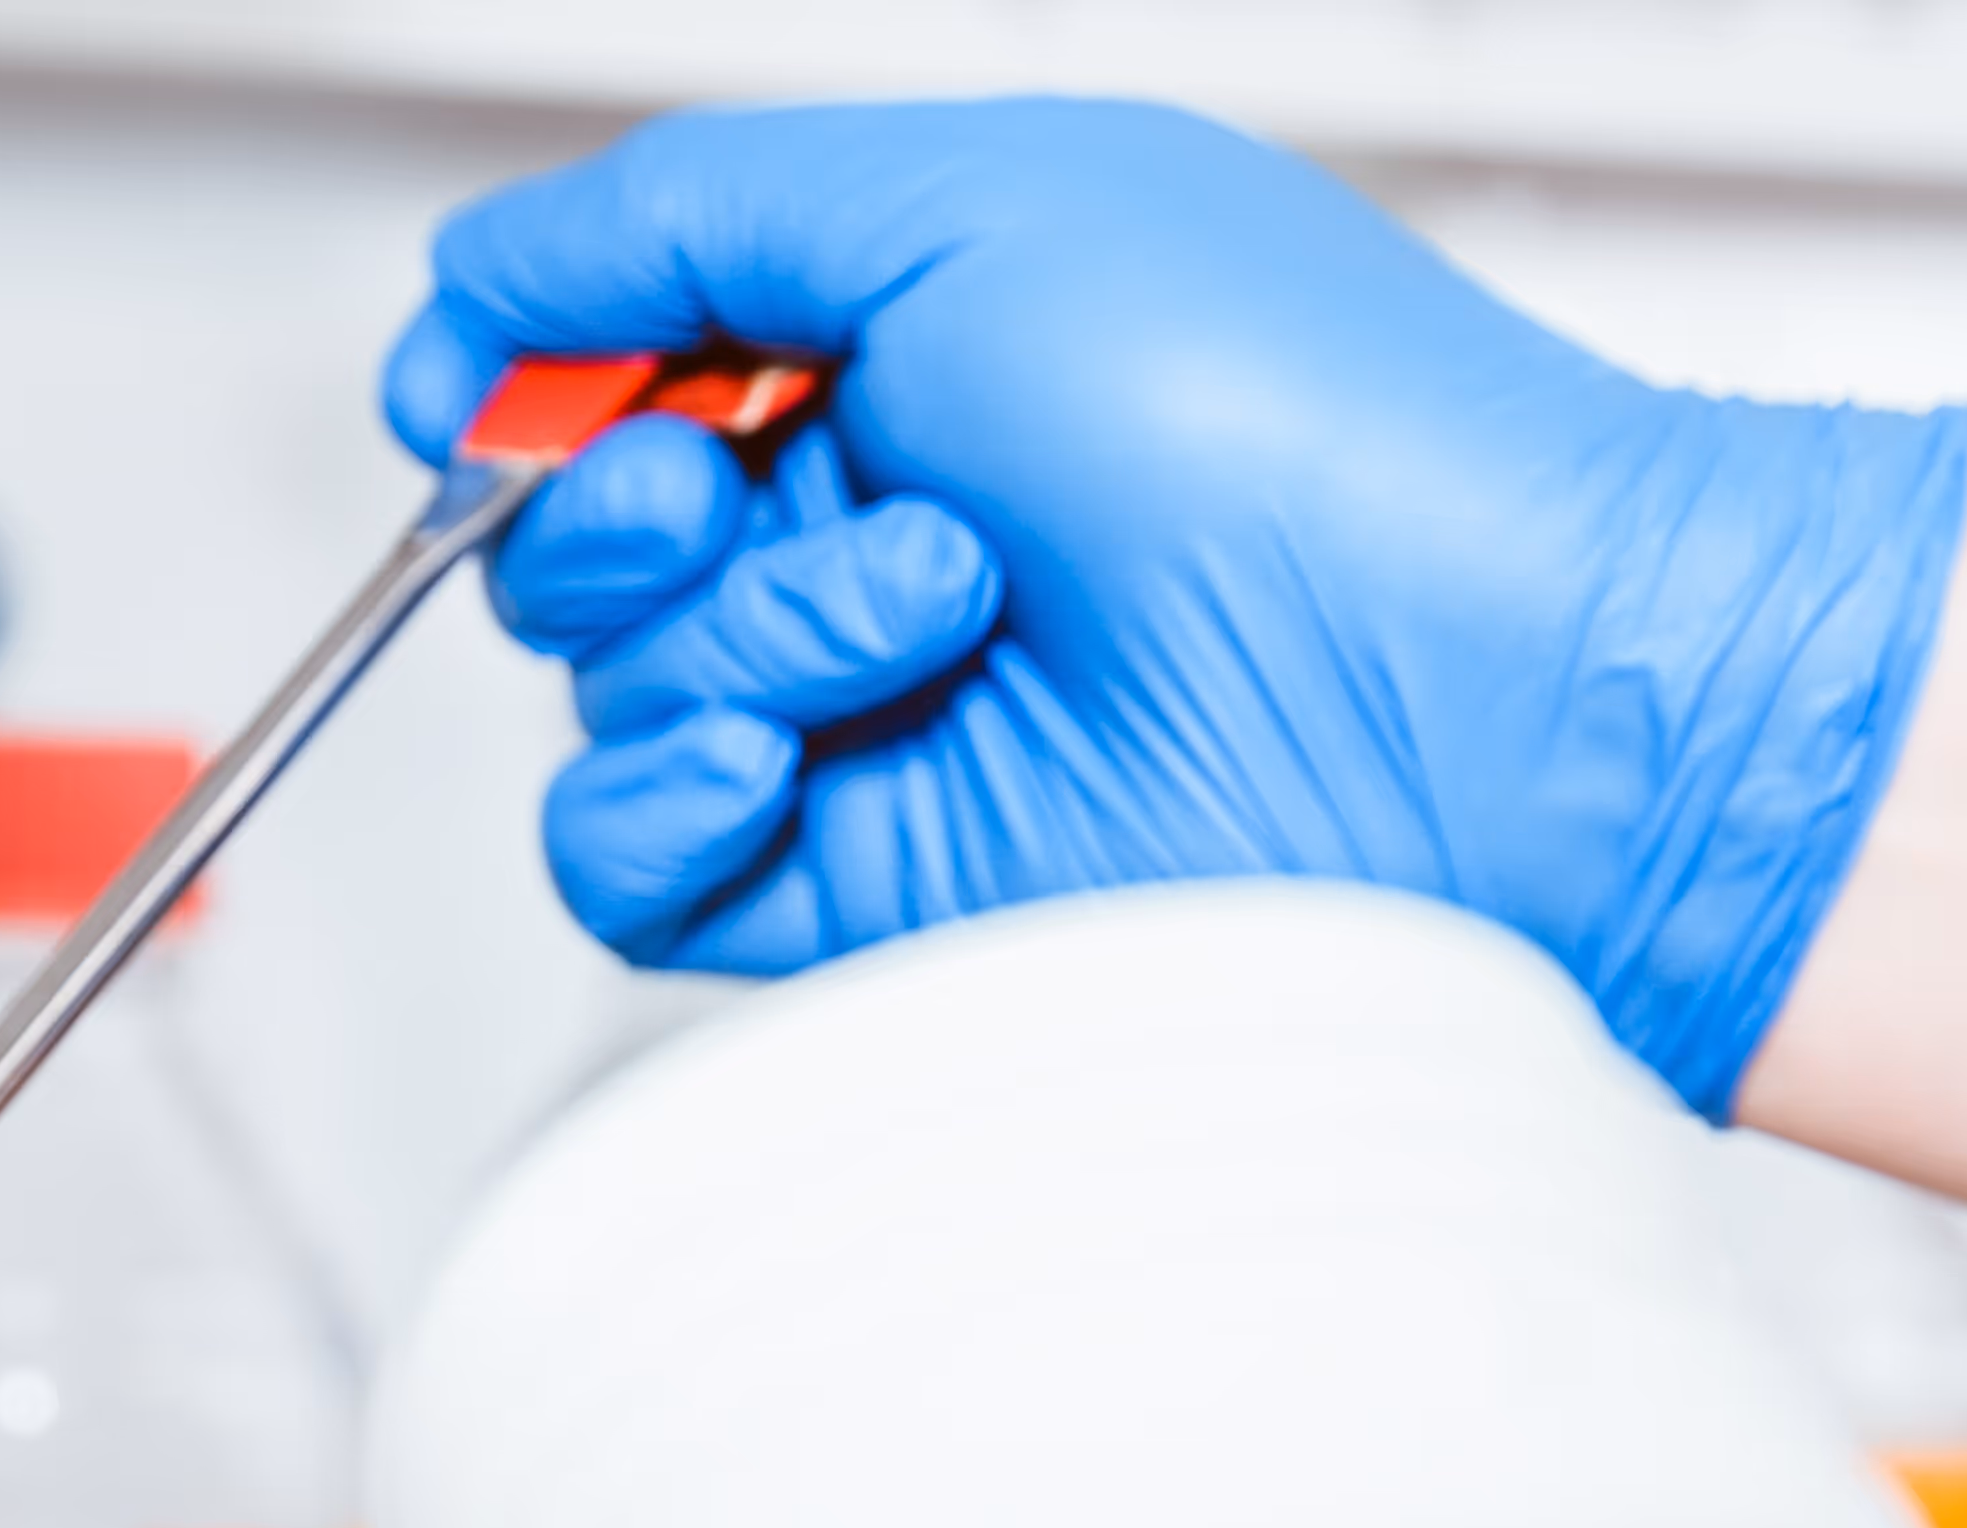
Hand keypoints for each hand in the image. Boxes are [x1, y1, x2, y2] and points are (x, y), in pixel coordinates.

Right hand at [385, 100, 1966, 1120]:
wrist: (1489, 700)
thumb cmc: (1311, 427)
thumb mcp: (975, 200)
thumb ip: (690, 210)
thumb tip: (477, 276)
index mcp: (900, 348)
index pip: (610, 352)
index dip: (518, 361)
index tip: (477, 376)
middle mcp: (870, 528)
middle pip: (566, 528)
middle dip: (606, 494)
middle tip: (733, 480)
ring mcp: (864, 715)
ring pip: (599, 689)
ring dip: (729, 630)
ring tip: (932, 606)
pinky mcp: (858, 888)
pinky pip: (625, 863)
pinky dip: (656, 801)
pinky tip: (781, 754)